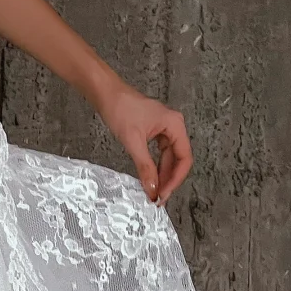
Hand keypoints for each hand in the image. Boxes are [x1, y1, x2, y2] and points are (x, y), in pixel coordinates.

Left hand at [96, 81, 192, 205]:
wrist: (105, 93)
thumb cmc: (120, 108)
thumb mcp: (133, 141)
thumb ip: (145, 166)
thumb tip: (152, 188)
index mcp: (175, 125)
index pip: (184, 158)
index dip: (175, 179)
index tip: (164, 194)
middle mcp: (174, 126)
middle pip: (177, 159)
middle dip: (168, 179)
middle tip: (157, 197)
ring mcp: (164, 128)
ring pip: (168, 157)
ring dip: (162, 174)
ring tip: (154, 191)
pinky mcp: (154, 130)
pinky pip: (159, 152)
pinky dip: (155, 165)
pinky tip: (149, 176)